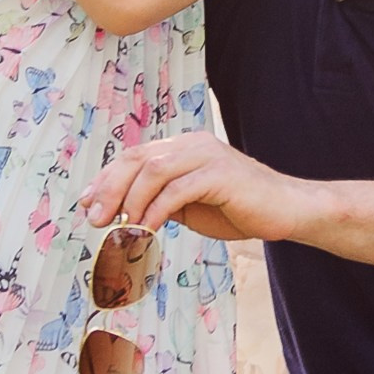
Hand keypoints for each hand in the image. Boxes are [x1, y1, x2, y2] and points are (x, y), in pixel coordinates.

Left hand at [81, 131, 321, 244]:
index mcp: (183, 147)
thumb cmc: (240, 209)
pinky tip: (147, 229)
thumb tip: (124, 213)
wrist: (287, 210)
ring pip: (153, 171)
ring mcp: (207, 156)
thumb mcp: (191, 205)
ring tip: (120, 227)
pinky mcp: (220, 174)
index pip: (134, 156)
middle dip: (110, 189)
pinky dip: (156, 210)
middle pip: (137, 159)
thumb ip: (161, 201)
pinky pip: (177, 190)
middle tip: (95, 218)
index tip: (86, 203)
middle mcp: (192, 144)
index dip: (106, 179)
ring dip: (130, 201)